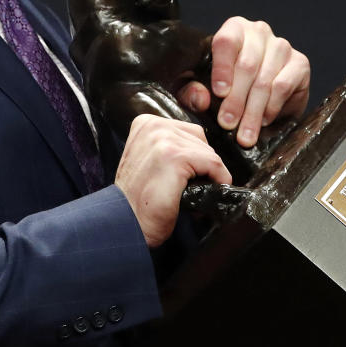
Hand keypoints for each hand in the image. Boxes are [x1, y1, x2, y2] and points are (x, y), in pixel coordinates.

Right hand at [114, 115, 232, 247]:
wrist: (127, 222)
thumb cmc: (139, 198)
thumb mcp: (148, 158)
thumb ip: (168, 145)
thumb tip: (202, 149)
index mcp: (145, 123)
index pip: (187, 131)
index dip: (193, 155)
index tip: (187, 174)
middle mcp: (153, 126)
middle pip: (199, 138)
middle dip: (201, 163)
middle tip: (191, 185)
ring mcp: (163, 140)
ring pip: (208, 152)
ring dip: (208, 173)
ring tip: (193, 190)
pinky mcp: (175, 157)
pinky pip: (213, 164)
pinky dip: (218, 180)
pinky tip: (206, 193)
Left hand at [177, 17, 309, 147]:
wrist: (261, 96)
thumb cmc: (226, 86)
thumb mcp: (202, 87)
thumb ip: (192, 91)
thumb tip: (201, 98)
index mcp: (233, 29)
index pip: (227, 42)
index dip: (222, 69)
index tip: (219, 94)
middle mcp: (259, 32)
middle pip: (247, 65)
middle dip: (236, 100)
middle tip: (228, 123)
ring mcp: (281, 46)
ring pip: (264, 80)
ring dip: (253, 111)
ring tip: (244, 134)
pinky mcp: (300, 63)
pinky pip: (283, 86)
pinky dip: (272, 107)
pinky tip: (263, 120)